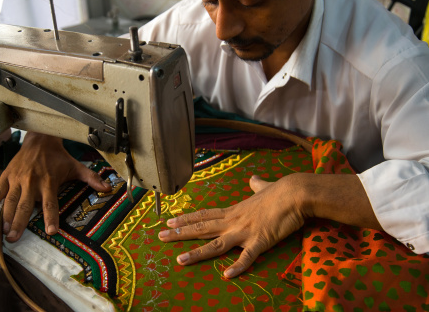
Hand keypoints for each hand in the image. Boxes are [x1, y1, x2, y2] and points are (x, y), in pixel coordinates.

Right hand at [0, 132, 110, 241]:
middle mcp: (32, 181)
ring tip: (4, 231)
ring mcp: (17, 178)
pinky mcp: (7, 175)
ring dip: (6, 216)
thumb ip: (91, 178)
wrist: (40, 139)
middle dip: (20, 223)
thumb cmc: (59, 157)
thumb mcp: (76, 166)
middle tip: (14, 239)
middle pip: (25, 205)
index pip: (50, 203)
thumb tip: (109, 188)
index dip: (51, 217)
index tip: (51, 231)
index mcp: (49, 181)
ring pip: (10, 200)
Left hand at [158, 174, 305, 277]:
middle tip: (160, 236)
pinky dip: (237, 267)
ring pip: (216, 244)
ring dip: (197, 252)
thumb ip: (256, 185)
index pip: (205, 215)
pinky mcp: (260, 241)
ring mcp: (245, 231)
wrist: (295, 193)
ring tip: (180, 261)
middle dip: (180, 233)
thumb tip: (254, 179)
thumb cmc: (280, 191)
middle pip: (202, 228)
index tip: (170, 220)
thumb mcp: (263, 187)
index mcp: (233, 210)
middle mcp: (233, 221)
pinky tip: (226, 275)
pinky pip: (247, 257)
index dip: (187, 219)